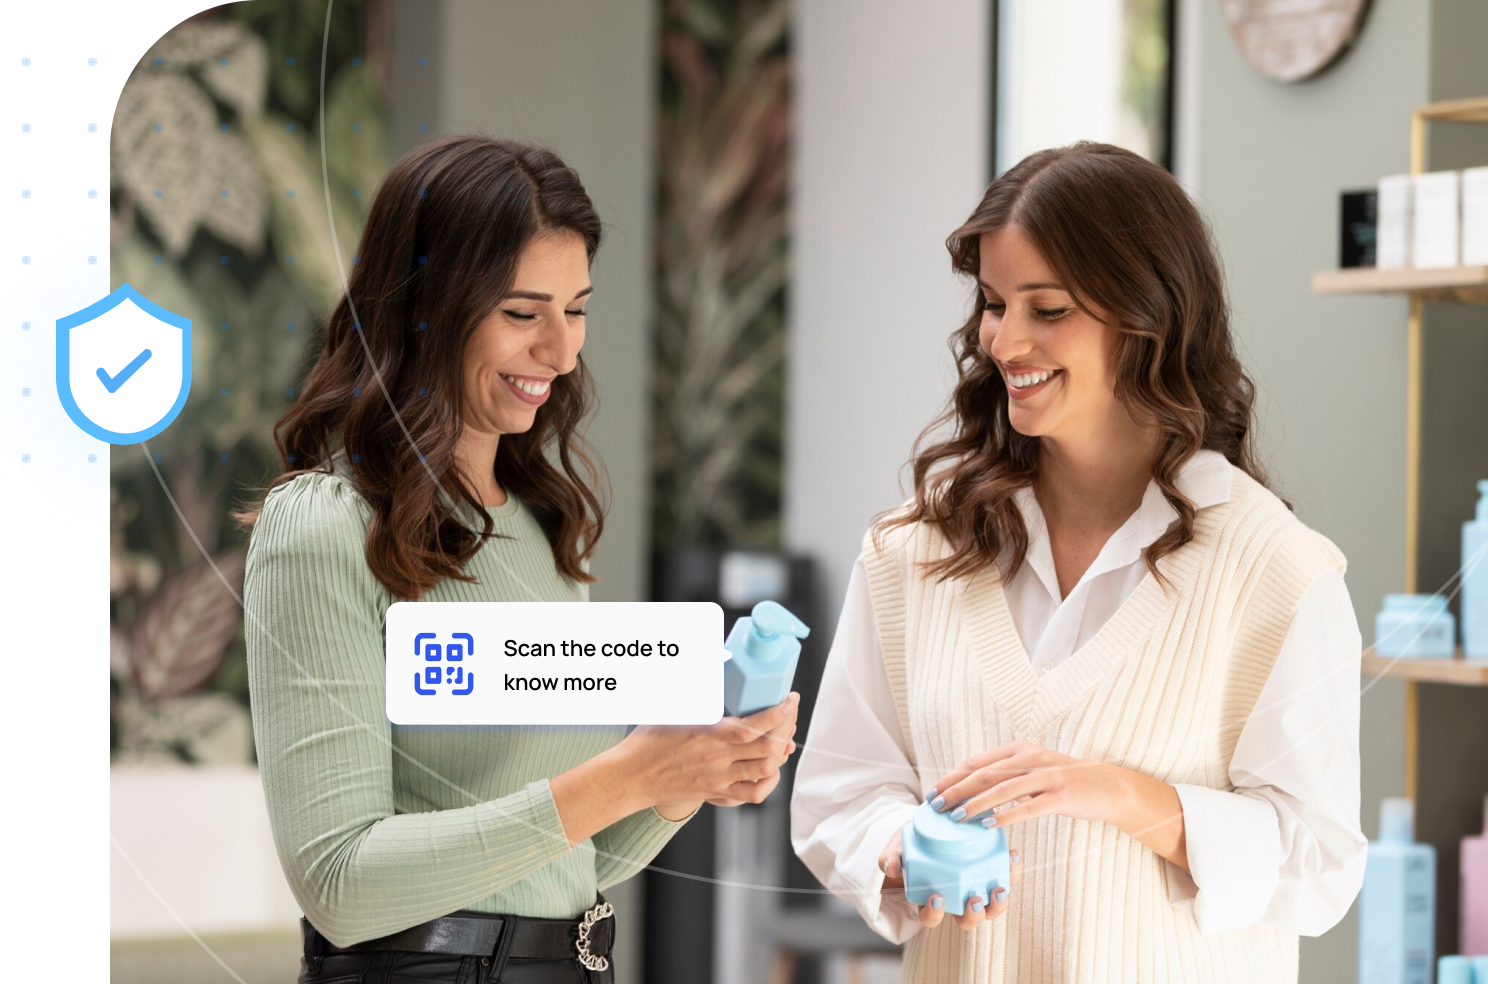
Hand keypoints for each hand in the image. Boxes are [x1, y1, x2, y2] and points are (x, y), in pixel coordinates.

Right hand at [626, 693, 799, 811]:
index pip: (756, 726)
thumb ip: (692, 685)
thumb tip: (710, 659)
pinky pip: (752, 794)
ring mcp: (719, 778)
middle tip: (789, 715)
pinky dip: (768, 782)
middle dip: (787, 729)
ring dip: (780, 753)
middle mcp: (719, 758)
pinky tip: (769, 768)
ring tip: (783, 738)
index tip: (790, 699)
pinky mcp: (716, 792)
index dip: (780, 713)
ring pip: (765, 770)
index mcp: (710, 734)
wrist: (631, 777)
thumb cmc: (647, 740)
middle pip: (768, 748)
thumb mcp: (670, 706)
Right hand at [878, 828, 1022, 930]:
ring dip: (999, 903)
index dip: (933, 914)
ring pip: (991, 908)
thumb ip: (891, 857)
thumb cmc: (912, 843)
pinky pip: (1005, 878)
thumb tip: (890, 867)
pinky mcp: (990, 872)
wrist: (930, 826)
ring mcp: (975, 888)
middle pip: (968, 920)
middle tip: (974, 900)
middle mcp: (956, 900)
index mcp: (930, 899)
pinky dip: (1011, 870)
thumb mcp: (898, 847)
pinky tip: (1012, 855)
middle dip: (974, 915)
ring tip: (1000, 888)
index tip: (936, 898)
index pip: (931, 918)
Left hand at [927, 740, 1131, 828]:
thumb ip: (1007, 775)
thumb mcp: (1034, 770)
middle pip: (985, 774)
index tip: (933, 792)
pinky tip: (990, 825)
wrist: (1110, 787)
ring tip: (956, 817)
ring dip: (977, 803)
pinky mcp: (1060, 796)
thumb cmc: (1066, 782)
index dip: (952, 777)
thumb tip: (972, 787)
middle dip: (956, 790)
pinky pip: (1029, 807)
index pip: (978, 762)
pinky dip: (1007, 815)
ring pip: (1004, 789)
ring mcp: (1047, 776)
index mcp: (1020, 750)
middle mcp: (1031, 758)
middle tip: (935, 805)